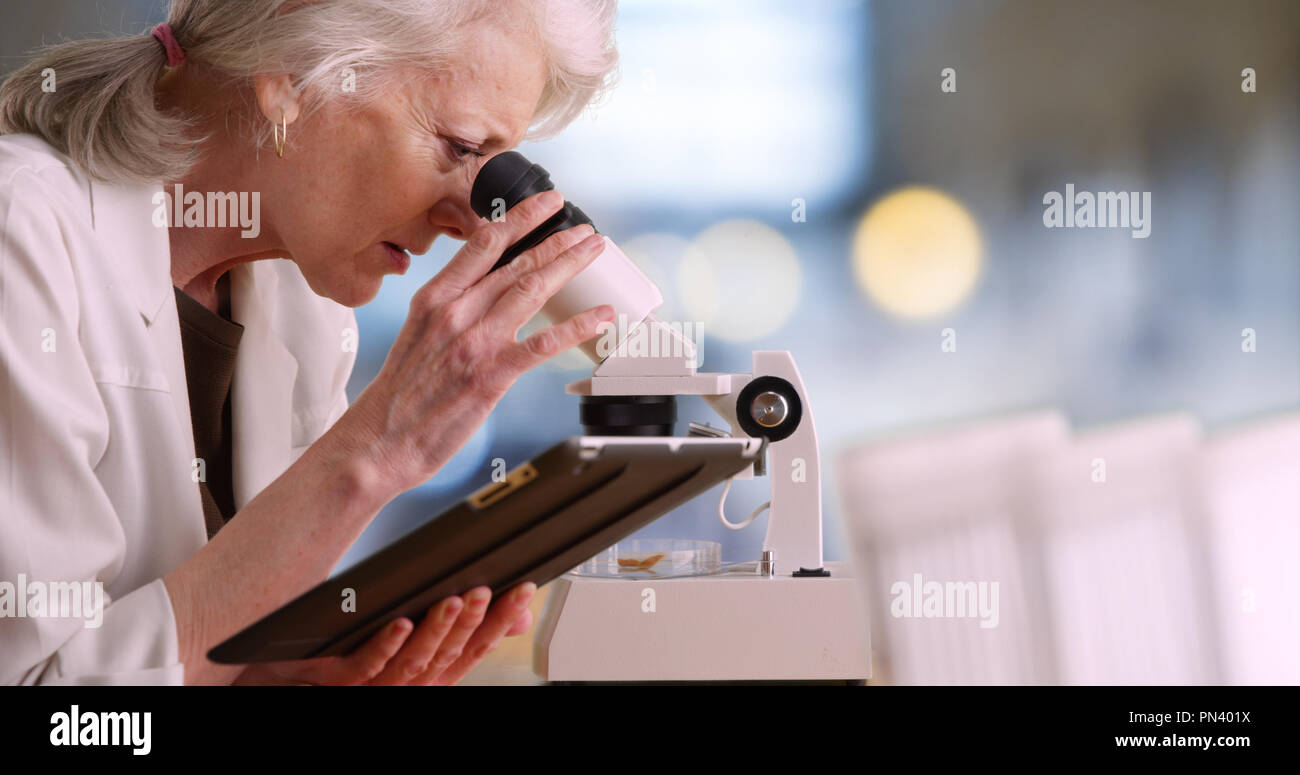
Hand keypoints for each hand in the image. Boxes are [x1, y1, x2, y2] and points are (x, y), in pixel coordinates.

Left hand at [232, 583, 536, 685]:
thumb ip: (454, 628)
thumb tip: (510, 613)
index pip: (474, 648)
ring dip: (436, 631)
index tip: (522, 592)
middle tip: (486, 591)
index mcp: (426, 672)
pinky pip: (363, 668)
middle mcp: (404, 685)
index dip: (501, 621)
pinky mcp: (334, 684)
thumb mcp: (407, 639)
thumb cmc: (339, 655)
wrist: (268, 674)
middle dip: (473, 624)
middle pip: (449, 658)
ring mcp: (371, 687)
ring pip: (413, 666)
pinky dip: (385, 646)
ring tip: (453, 599)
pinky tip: (398, 623)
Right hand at [333, 188, 612, 499]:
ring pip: (532, 290)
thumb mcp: (417, 334)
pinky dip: (577, 326)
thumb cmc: (401, 395)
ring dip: (569, 266)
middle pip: (515, 263)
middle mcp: (455, 312)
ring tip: (595, 251)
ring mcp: (474, 342)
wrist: (379, 440)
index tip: (545, 202)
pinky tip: (601, 315)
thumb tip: (487, 294)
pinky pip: (543, 343)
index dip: (519, 218)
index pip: (482, 244)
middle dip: (556, 239)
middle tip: (586, 225)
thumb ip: (452, 309)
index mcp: (435, 298)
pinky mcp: (491, 375)